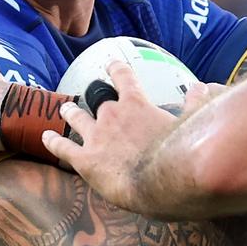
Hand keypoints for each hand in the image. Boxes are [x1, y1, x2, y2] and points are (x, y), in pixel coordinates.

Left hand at [43, 60, 212, 210]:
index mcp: (136, 104)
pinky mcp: (85, 160)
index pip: (123, 78)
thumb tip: (202, 86)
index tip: (111, 63)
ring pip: (76, 117)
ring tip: (64, 109)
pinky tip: (45, 138)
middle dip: (94, 98)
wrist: (160, 182)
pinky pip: (63, 147)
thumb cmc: (180, 154)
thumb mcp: (192, 123)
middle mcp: (112, 114)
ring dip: (70, 112)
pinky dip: (52, 142)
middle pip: (98, 100)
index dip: (116, 70)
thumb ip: (195, 103)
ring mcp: (95, 136)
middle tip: (91, 97)